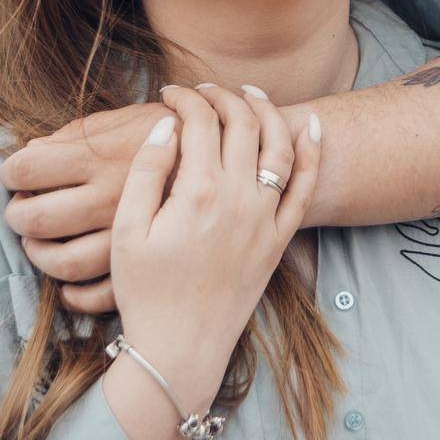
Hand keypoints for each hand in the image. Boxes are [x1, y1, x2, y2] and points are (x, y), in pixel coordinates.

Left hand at [0, 102, 169, 314]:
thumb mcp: (122, 120)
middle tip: (21, 210)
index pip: (27, 169)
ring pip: (62, 262)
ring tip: (40, 243)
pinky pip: (95, 295)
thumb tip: (32, 152)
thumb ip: (75, 135)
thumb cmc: (170, 131)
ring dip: (40, 255)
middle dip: (17, 215)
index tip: (13, 174)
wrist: (230, 154)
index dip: (10, 172)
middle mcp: (106, 198)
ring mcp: (125, 237)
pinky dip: (74, 294)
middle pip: (37, 218)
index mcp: (97, 157)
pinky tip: (68, 282)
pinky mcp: (143, 265)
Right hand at [111, 85, 320, 386]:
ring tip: (249, 93)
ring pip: (279, 145)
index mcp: (198, 192)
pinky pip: (306, 188)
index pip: (199, 121)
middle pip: (242, 123)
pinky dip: (312, 152)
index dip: (184, 99)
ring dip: (267, 111)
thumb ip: (146, 170)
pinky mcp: (280, 239)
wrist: (181, 349)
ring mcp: (265, 218)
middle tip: (203, 90)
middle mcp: (240, 198)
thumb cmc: (145, 291)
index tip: (168, 94)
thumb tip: (167, 124)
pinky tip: (311, 126)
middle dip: (222, 96)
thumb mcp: (126, 230)